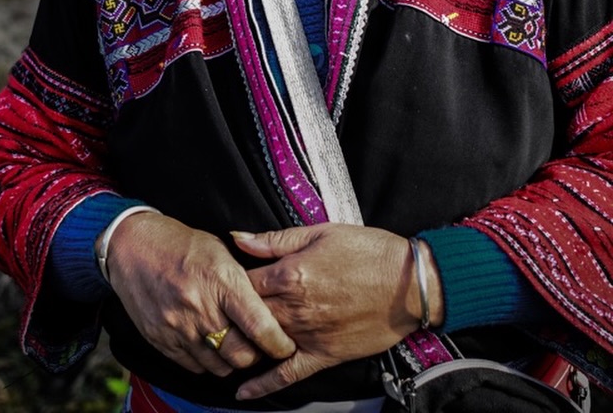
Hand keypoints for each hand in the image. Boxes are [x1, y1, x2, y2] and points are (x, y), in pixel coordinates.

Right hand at [102, 211, 296, 377]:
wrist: (131, 246)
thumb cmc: (179, 243)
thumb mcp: (218, 249)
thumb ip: (242, 281)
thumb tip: (267, 307)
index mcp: (221, 280)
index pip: (260, 326)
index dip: (279, 344)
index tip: (285, 345)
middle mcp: (201, 307)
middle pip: (242, 355)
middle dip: (256, 355)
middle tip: (257, 344)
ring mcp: (179, 327)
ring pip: (220, 366)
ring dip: (231, 360)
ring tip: (231, 343)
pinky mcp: (161, 340)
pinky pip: (195, 367)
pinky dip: (207, 361)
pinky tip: (207, 343)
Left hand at [231, 224, 443, 399]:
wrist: (409, 283)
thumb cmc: (367, 251)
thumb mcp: (319, 232)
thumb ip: (275, 239)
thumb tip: (238, 238)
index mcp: (290, 274)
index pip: (243, 282)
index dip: (228, 281)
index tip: (219, 280)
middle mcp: (295, 308)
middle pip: (247, 315)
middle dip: (229, 314)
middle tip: (215, 312)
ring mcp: (308, 334)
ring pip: (262, 344)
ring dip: (241, 344)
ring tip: (221, 343)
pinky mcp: (325, 355)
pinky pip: (289, 374)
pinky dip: (264, 385)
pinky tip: (243, 392)